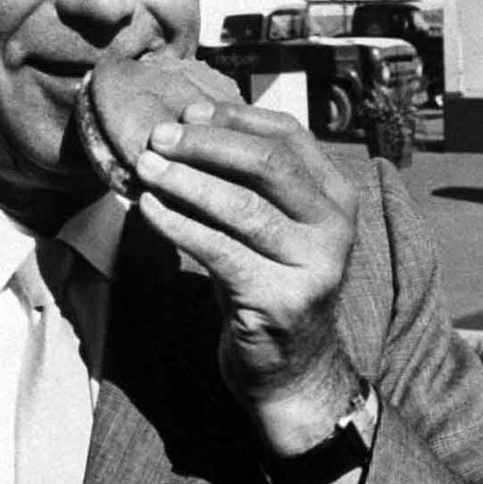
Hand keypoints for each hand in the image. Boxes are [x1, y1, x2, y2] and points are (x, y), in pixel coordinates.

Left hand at [134, 100, 360, 452]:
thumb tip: (185, 127)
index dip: (235, 119)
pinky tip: (149, 209)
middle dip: (208, 145)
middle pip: (269, 164)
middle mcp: (334, 226)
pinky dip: (179, 225)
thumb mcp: (272, 226)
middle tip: (159, 137)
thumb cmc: (271, 284)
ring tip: (145, 168)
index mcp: (337, 195)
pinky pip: (220, 251)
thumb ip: (248, 181)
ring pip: (243, 206)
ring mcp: (313, 265)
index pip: (289, 135)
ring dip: (187, 181)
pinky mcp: (280, 300)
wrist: (293, 370)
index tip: (188, 113)